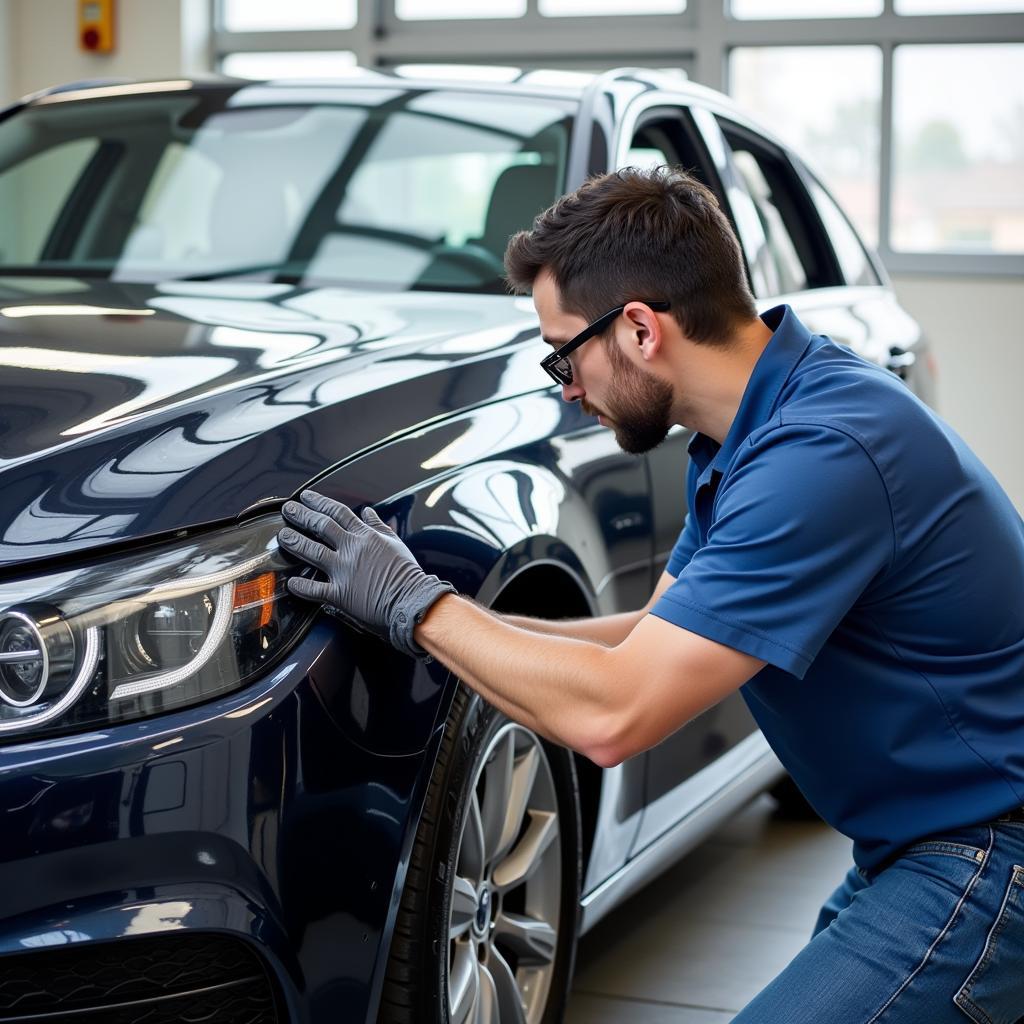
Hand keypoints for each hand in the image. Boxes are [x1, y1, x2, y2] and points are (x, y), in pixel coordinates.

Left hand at [278, 490, 455, 658]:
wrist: (412, 600)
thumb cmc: (408, 574)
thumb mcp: (396, 544)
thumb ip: (379, 527)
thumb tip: (368, 511)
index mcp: (366, 536)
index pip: (338, 513)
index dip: (320, 502)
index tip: (306, 497)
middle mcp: (352, 549)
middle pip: (321, 526)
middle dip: (301, 515)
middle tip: (287, 509)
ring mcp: (344, 571)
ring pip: (312, 551)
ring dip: (295, 542)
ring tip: (283, 536)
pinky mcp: (340, 594)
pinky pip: (315, 589)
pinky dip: (301, 586)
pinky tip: (290, 582)